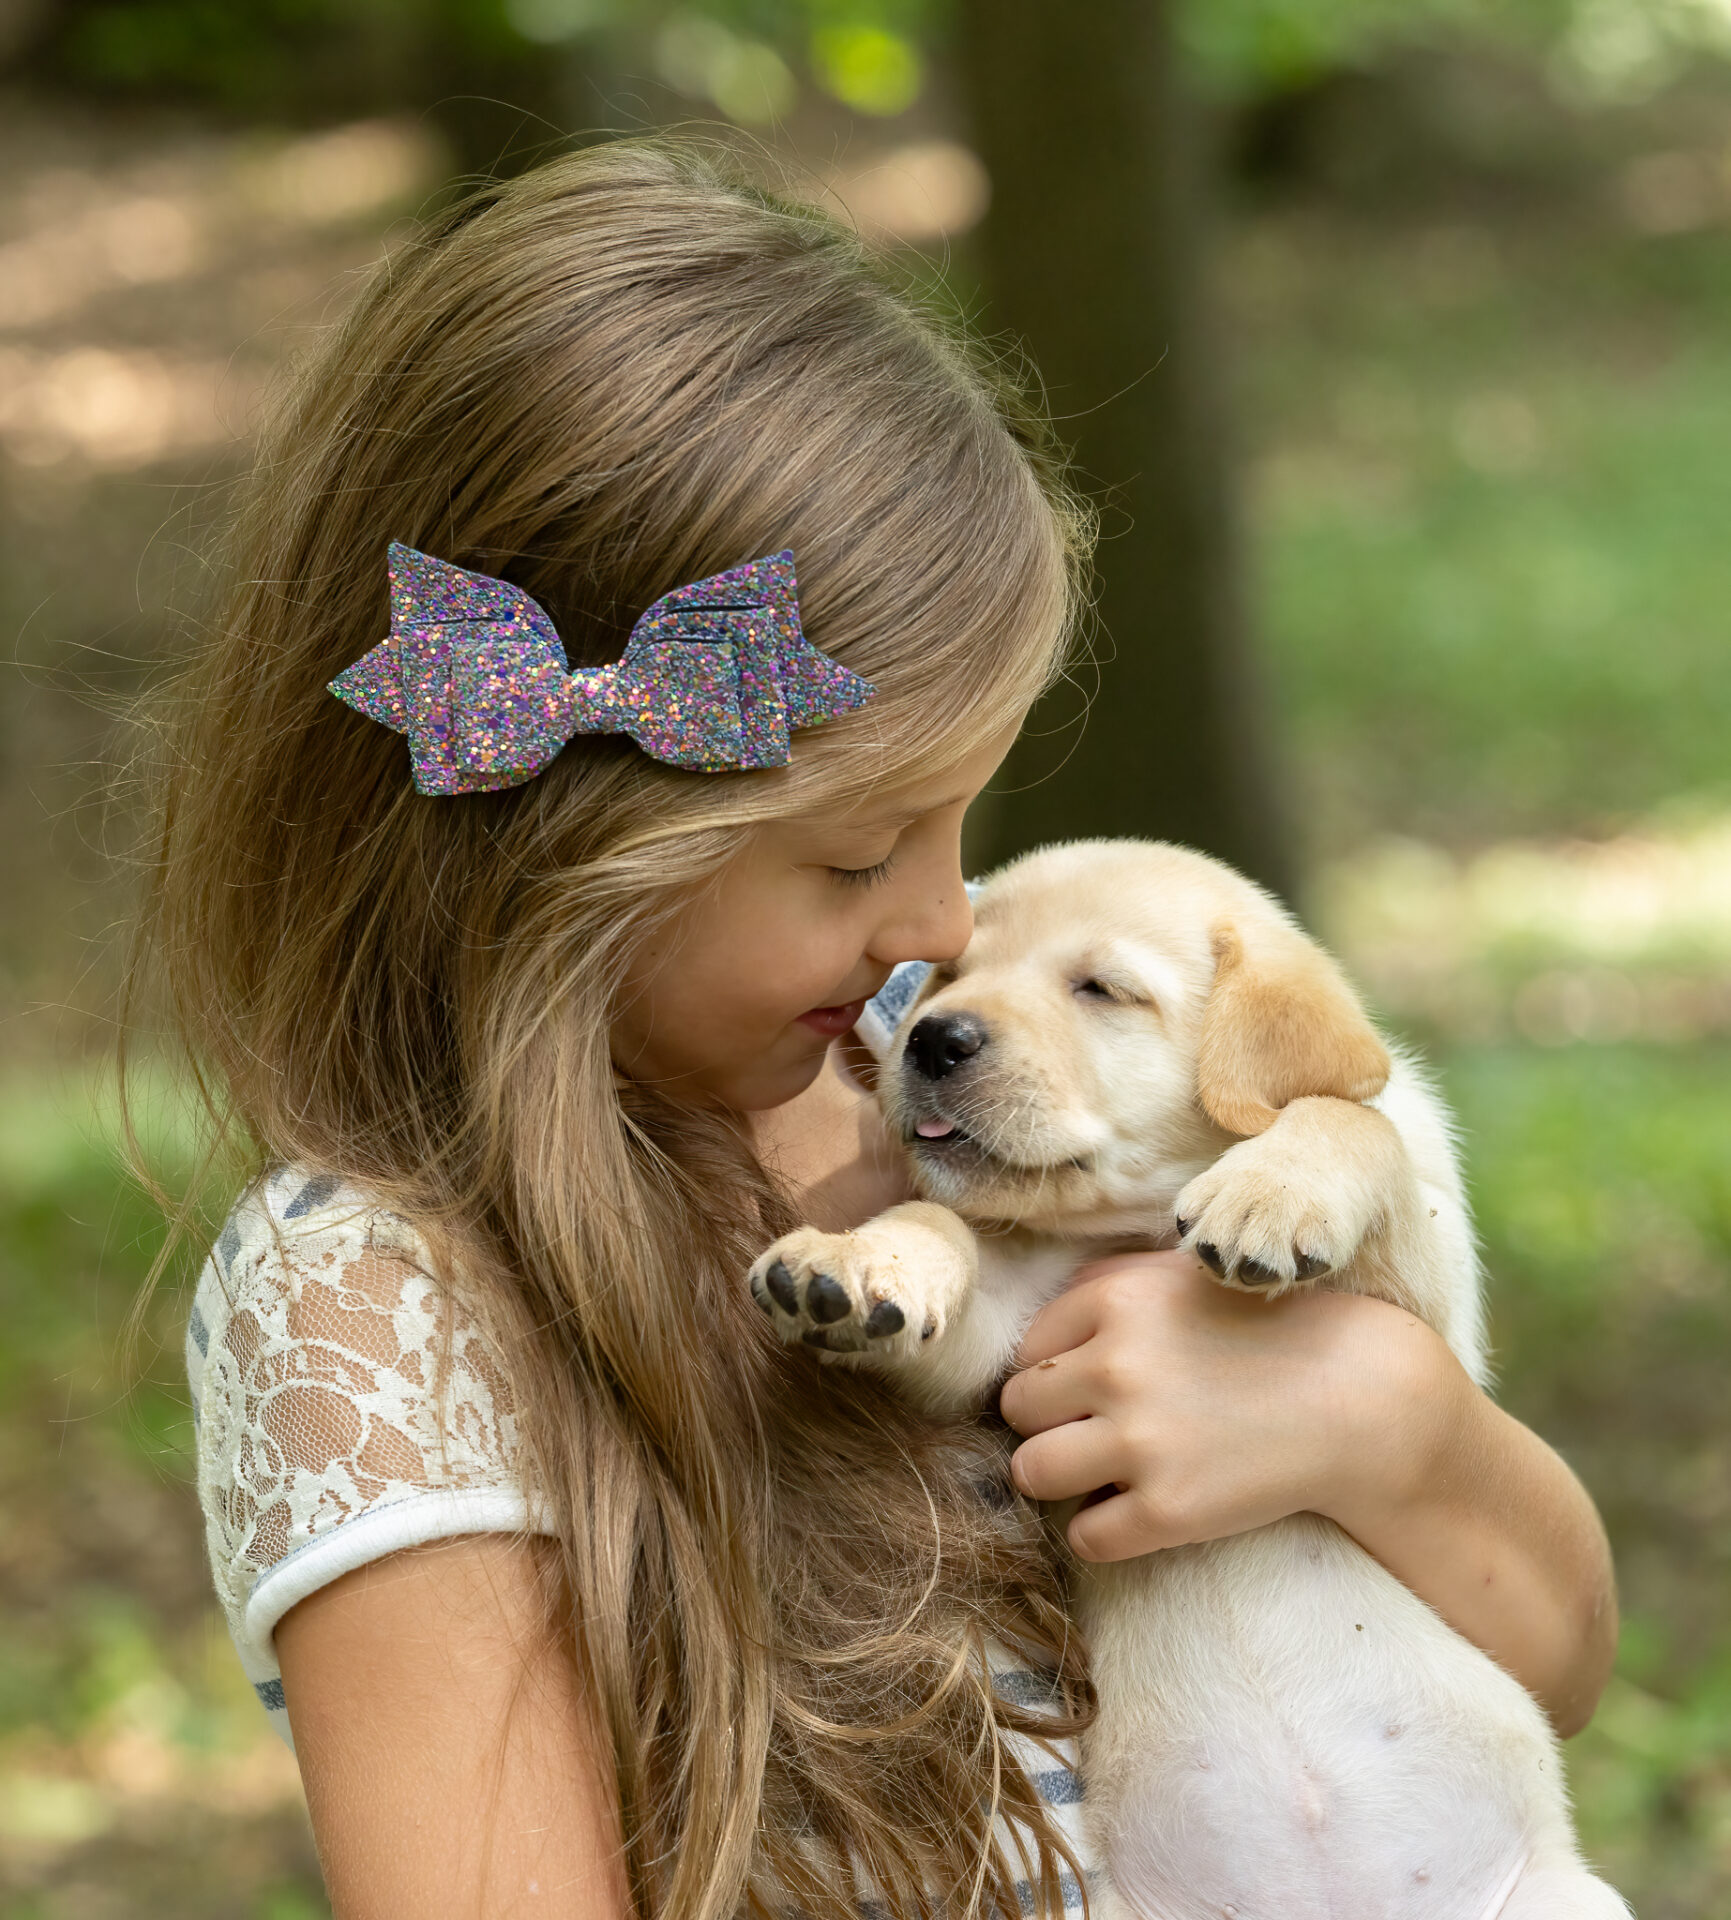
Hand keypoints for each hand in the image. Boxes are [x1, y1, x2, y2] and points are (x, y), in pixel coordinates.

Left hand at [998, 1249, 1461, 1563]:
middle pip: (1016, 1408)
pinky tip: (1138, 1510)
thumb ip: (1107, 1285)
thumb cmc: (1267, 1330)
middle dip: (1049, 1421)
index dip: (1055, 1371)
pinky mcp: (1168, 1510)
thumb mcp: (1184, 1276)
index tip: (1092, 1385)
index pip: (1027, 1348)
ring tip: (1099, 1472)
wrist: (1360, 1398)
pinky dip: (1103, 1531)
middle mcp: (1117, 1366)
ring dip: (1058, 1476)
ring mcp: (1141, 1441)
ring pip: (1031, 1472)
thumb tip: (1034, 1332)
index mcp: (1117, 1300)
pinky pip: (1084, 1536)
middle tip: (1093, 1428)